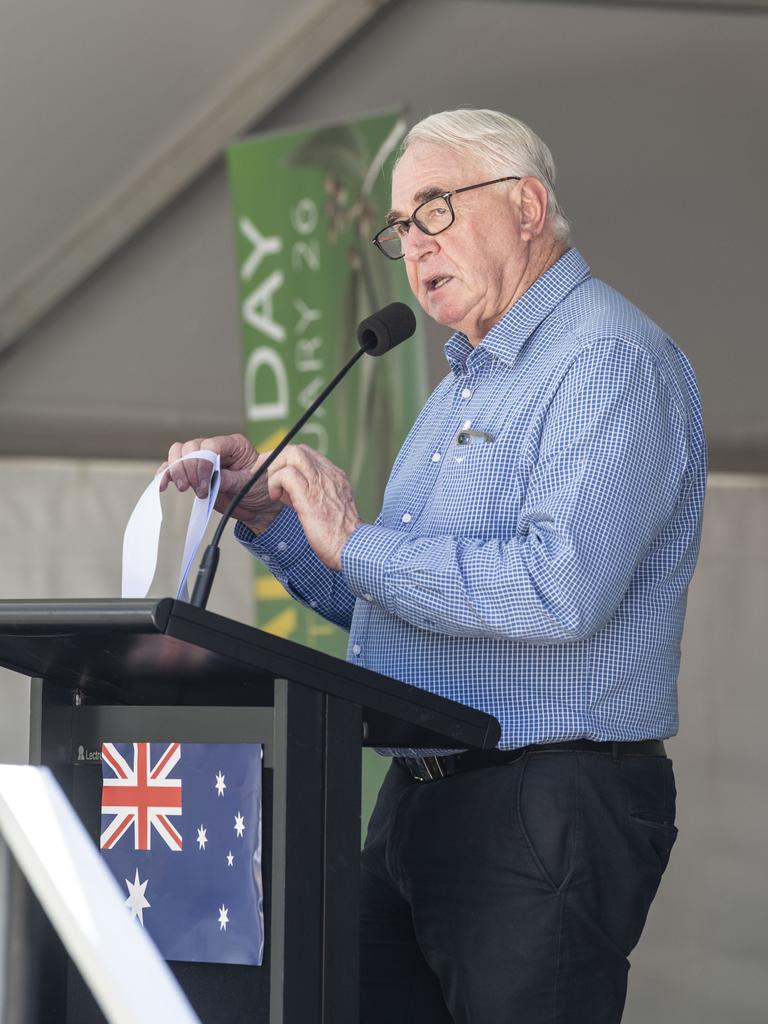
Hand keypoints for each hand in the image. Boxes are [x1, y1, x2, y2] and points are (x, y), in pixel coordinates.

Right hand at [159, 433, 281, 531]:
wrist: (257, 504)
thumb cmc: (258, 490)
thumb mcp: (249, 485)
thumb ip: (230, 479)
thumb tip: (212, 477)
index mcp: (234, 445)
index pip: (210, 445)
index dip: (203, 462)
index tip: (205, 483)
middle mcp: (215, 448)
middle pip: (191, 446)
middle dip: (189, 467)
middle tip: (197, 489)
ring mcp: (202, 458)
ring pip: (179, 452)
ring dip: (177, 470)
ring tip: (184, 488)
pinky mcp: (192, 471)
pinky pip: (173, 467)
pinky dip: (166, 474)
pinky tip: (163, 485)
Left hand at [266, 445, 362, 569]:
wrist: (352, 548)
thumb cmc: (339, 537)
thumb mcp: (330, 509)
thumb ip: (313, 496)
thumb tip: (288, 491)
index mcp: (336, 477)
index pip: (307, 455)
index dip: (286, 461)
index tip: (275, 475)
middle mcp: (329, 475)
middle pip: (297, 449)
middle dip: (275, 459)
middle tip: (265, 477)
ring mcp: (321, 483)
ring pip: (291, 454)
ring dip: (274, 469)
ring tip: (273, 489)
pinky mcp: (310, 496)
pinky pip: (286, 475)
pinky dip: (274, 482)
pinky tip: (276, 497)